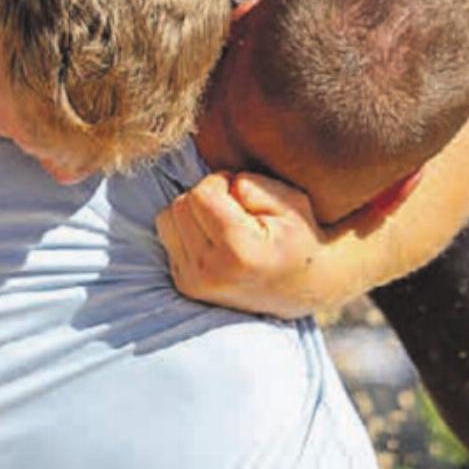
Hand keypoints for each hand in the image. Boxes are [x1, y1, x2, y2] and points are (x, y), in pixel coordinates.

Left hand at [156, 172, 331, 319]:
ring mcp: (194, 282)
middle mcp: (210, 271)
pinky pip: (168, 237)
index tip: (239, 192)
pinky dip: (188, 230)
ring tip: (223, 222)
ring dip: (192, 212)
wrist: (301, 287)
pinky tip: (215, 239)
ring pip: (167, 219)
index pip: (201, 194)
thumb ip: (256, 187)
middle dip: (205, 196)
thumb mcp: (293, 204)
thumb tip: (225, 183)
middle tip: (235, 208)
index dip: (220, 181)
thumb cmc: (298, 239)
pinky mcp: (184, 285)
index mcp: (238, 251)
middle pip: (181, 205)